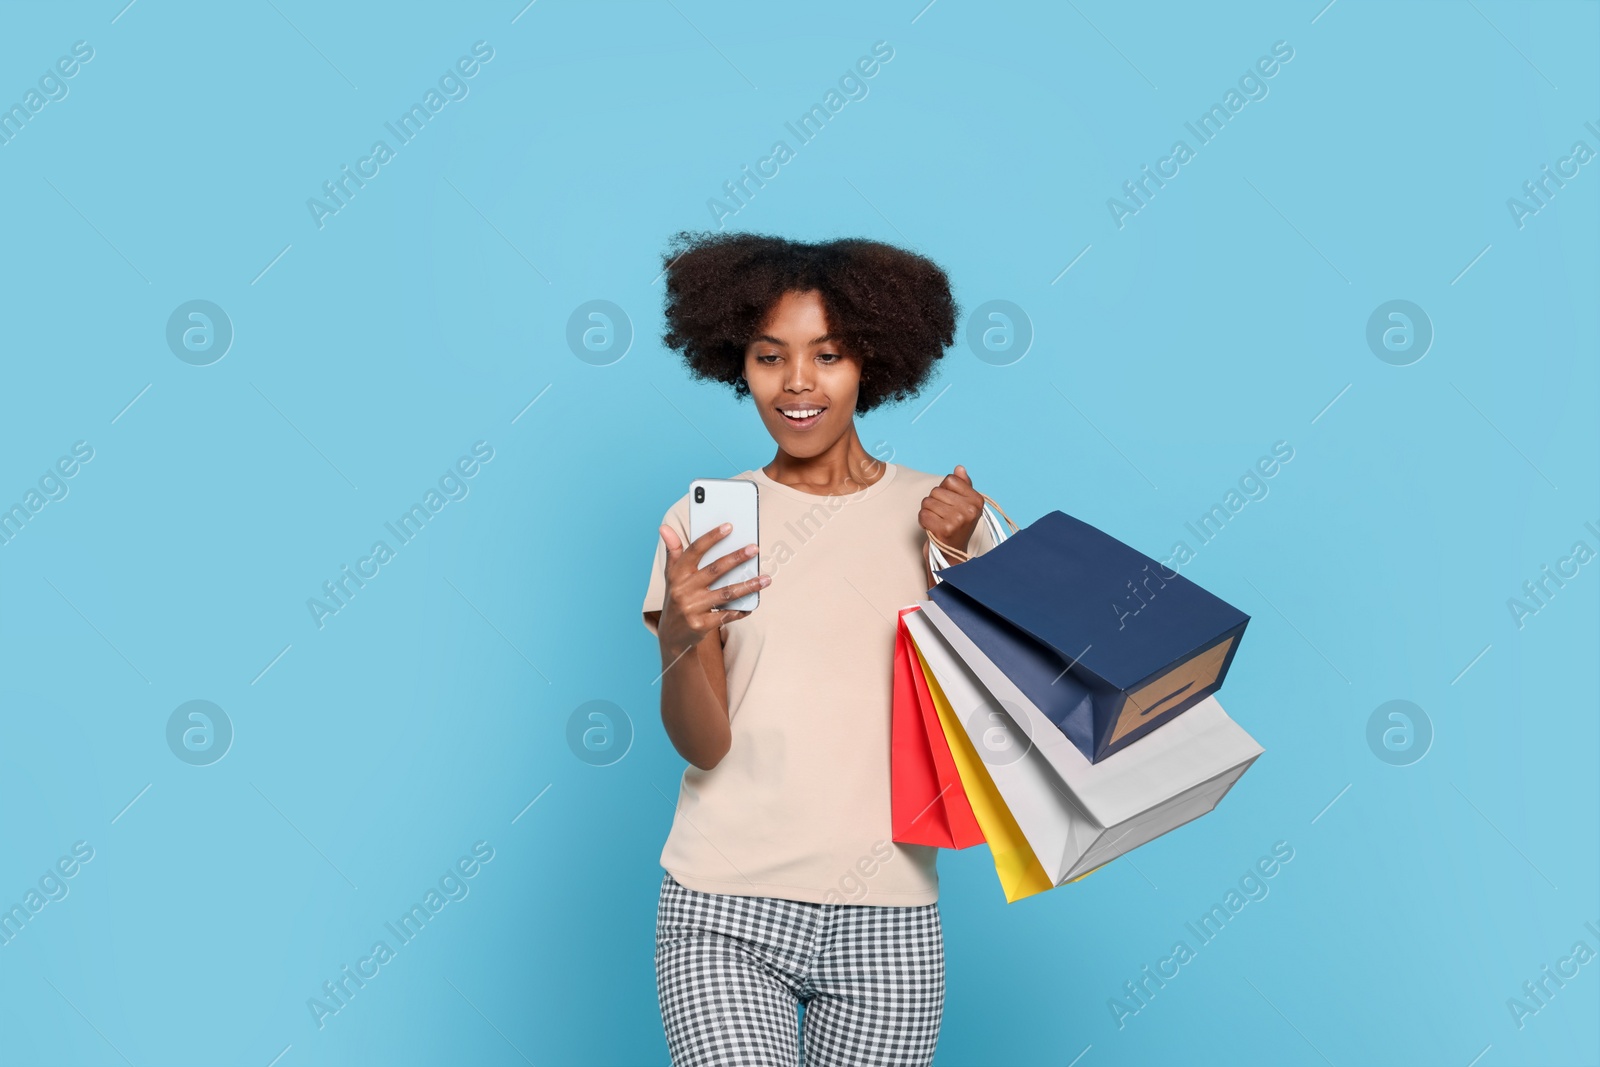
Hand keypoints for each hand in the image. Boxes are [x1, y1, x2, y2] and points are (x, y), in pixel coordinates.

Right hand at [656, 523, 768, 661]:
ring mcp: (691, 608)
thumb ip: (673, 551)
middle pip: (714, 570)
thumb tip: (664, 527)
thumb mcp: (671, 575)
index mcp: (677, 574)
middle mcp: (683, 589)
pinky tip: (752, 605)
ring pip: (725, 593)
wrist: (671, 635)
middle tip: (754, 548)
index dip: (711, 537)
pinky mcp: (700, 625)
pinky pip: (726, 615)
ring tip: (766, 579)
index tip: (729, 526)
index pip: (694, 550)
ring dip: (748, 586)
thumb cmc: (677, 597)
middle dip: (736, 558)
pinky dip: (740, 610)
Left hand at [918, 465, 981, 556]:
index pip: (950, 479)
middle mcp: (970, 509)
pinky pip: (923, 514)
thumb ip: (962, 485)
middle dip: (933, 502)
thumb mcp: (963, 505)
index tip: (948, 504)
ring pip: (927, 501)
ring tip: (936, 522)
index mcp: (977, 500)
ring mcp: (958, 520)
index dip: (944, 490)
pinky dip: (922, 521)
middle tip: (941, 516)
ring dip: (927, 512)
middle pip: (936, 490)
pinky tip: (931, 528)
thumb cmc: (955, 527)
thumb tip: (959, 468)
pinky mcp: (945, 530)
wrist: (951, 556)